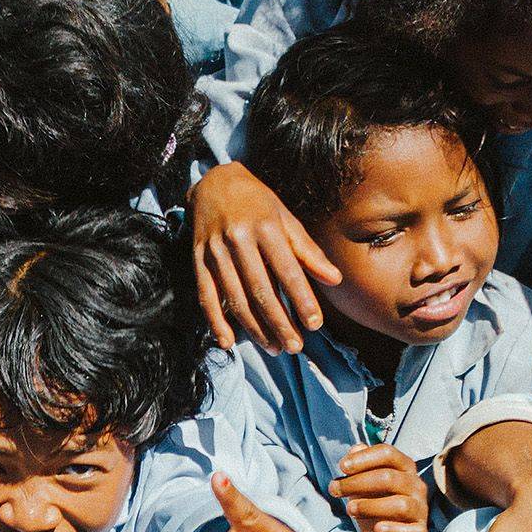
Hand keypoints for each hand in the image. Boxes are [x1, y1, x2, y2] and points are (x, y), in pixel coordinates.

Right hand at [188, 162, 341, 352]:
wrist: (214, 183)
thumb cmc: (258, 203)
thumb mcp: (286, 219)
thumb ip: (308, 251)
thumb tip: (334, 280)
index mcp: (266, 227)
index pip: (287, 271)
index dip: (302, 300)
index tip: (314, 325)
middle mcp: (239, 240)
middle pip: (261, 291)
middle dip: (280, 323)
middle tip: (295, 347)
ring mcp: (215, 251)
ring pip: (236, 299)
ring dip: (255, 329)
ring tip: (274, 348)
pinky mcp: (198, 259)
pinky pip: (206, 295)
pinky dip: (215, 322)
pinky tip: (228, 342)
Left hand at [330, 442, 427, 531]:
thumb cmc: (374, 501)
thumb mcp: (364, 480)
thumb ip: (360, 463)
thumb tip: (355, 449)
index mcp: (404, 467)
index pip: (388, 454)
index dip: (364, 458)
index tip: (342, 467)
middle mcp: (416, 485)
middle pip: (389, 478)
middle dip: (357, 483)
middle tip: (334, 490)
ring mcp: (420, 509)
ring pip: (400, 505)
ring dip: (370, 506)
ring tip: (349, 509)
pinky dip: (394, 530)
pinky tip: (377, 529)